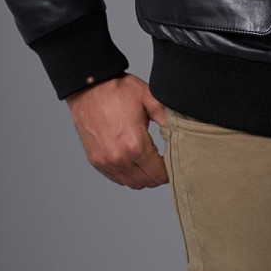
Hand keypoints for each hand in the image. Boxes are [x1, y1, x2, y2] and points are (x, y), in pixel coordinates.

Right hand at [65, 72, 168, 188]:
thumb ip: (167, 117)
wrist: (88, 87)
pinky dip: (128, 174)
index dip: (170, 170)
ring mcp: (106, 162)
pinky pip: (117, 178)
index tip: (174, 161)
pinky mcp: (96, 161)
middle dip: (159, 174)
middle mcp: (119, 159)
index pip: (159, 174)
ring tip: (150, 160)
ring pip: (132, 183)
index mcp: (135, 145)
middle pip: (147, 182)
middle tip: (164, 160)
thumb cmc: (117, 90)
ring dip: (144, 176)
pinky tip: (134, 160)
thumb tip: (181, 132)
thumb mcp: (149, 97)